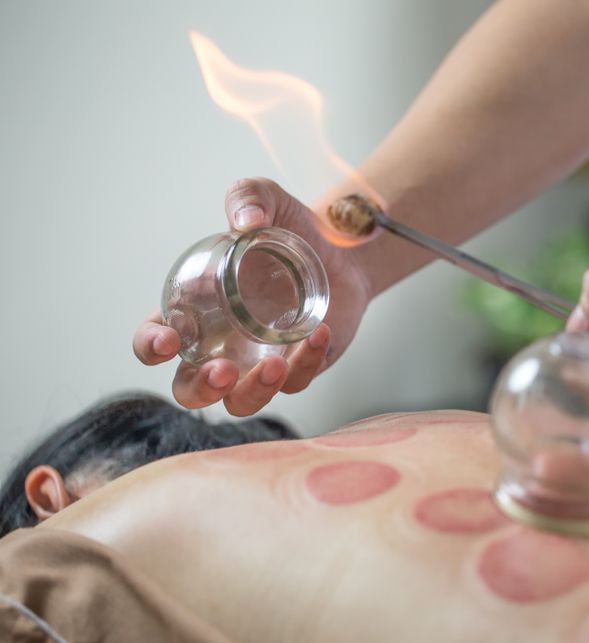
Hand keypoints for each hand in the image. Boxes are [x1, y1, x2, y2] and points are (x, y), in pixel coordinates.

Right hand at [133, 178, 372, 415]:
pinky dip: (306, 363)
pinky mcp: (297, 369)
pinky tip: (319, 333)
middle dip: (200, 388)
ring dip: (252, 392)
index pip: (155, 340)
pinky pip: (296, 382)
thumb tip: (246, 223)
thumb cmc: (290, 229)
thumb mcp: (267, 200)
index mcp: (194, 312)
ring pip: (240, 403)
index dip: (151, 346)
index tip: (168, 340)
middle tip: (222, 370)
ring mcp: (257, 363)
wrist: (342, 250)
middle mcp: (219, 346)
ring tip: (273, 365)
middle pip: (189, 390)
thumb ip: (248, 198)